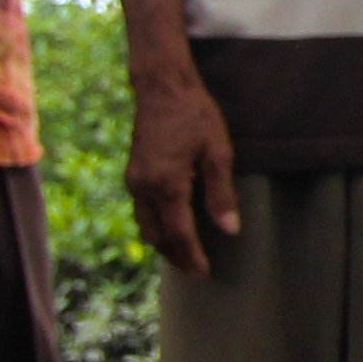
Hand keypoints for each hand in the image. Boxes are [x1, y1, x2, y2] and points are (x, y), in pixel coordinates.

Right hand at [125, 73, 241, 276]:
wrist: (162, 88)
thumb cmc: (195, 115)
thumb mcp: (218, 152)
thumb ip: (221, 193)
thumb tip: (229, 230)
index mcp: (167, 184)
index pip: (180, 233)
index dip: (193, 256)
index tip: (205, 273)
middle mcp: (144, 187)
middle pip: (157, 236)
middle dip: (176, 257)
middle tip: (196, 272)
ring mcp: (135, 181)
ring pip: (145, 226)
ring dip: (163, 245)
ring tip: (184, 257)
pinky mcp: (133, 174)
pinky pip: (142, 211)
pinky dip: (155, 227)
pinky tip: (170, 229)